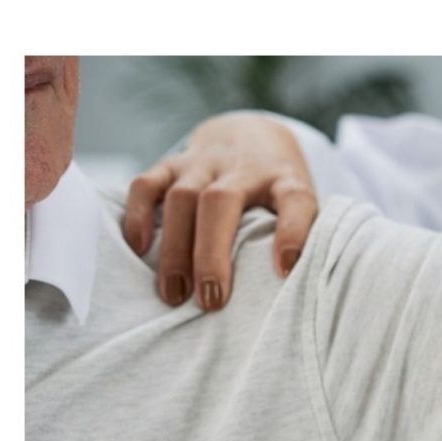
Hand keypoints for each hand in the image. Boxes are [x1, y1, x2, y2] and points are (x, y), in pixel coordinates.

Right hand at [123, 112, 319, 310]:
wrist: (252, 136)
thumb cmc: (276, 192)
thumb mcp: (299, 208)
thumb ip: (303, 239)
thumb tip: (295, 293)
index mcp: (284, 180)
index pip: (295, 200)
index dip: (293, 234)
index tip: (285, 271)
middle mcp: (243, 167)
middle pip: (220, 202)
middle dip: (211, 255)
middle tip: (210, 302)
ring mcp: (204, 162)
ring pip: (182, 197)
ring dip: (175, 249)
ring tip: (173, 295)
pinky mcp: (170, 163)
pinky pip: (146, 184)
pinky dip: (138, 216)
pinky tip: (139, 250)